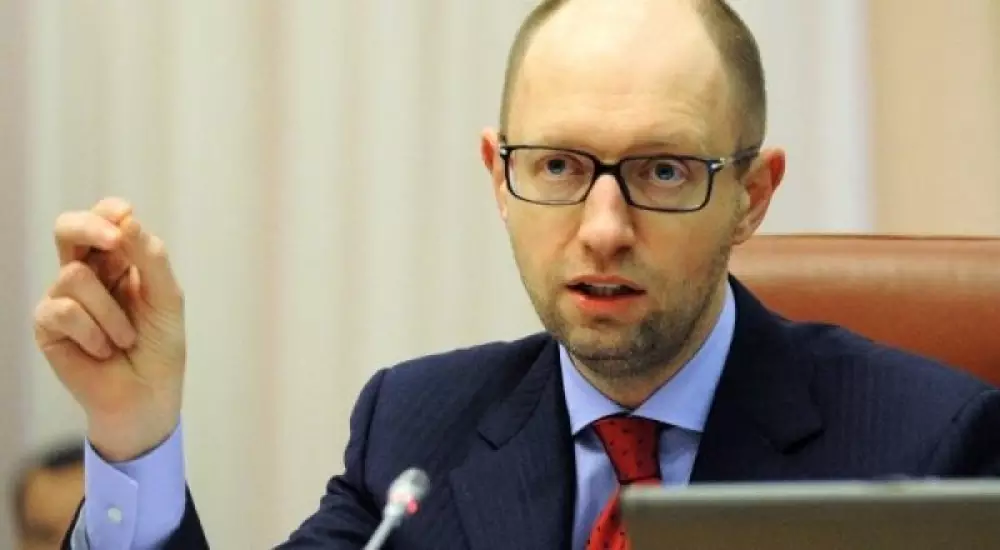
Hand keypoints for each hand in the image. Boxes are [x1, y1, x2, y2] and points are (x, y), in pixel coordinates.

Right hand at [33, 197, 186, 461]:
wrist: (147, 396)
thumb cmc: (159, 347)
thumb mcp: (166, 298)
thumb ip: (150, 259)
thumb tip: (127, 220)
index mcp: (119, 261)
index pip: (106, 220)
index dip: (110, 213)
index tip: (125, 218)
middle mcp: (88, 272)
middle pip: (68, 229)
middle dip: (89, 228)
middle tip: (114, 241)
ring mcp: (63, 297)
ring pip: (74, 275)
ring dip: (110, 312)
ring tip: (124, 339)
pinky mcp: (47, 325)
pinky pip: (62, 310)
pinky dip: (93, 332)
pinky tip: (104, 350)